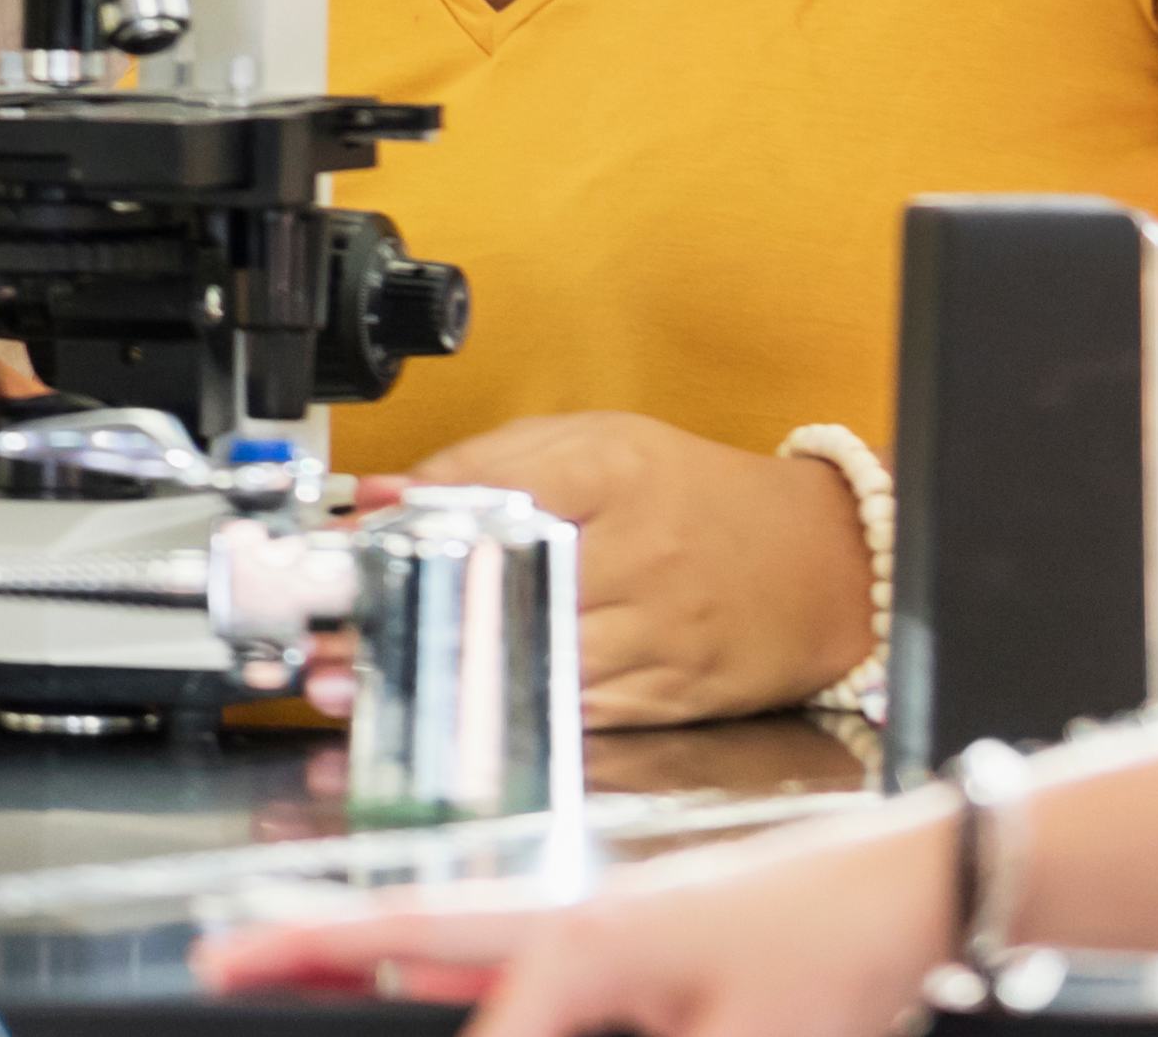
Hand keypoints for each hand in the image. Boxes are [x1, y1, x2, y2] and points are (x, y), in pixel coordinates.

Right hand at [188, 806, 955, 1036]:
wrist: (910, 893)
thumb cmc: (835, 955)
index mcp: (586, 937)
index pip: (487, 1026)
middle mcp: (570, 915)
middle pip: (409, 936)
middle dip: (307, 948)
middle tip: (222, 960)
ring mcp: (588, 921)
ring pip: (442, 940)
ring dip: (357, 950)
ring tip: (276, 959)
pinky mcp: (616, 941)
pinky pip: (494, 956)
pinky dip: (428, 966)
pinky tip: (404, 983)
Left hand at [394, 410, 872, 727]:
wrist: (823, 566)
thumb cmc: (701, 499)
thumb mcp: (603, 443)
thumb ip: (492, 459)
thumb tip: (387, 491)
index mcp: (617, 473)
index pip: (498, 487)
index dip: (412, 520)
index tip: (347, 544)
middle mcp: (638, 553)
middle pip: (504, 584)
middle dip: (409, 613)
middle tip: (334, 634)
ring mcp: (655, 633)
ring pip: (530, 658)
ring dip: (439, 676)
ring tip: (359, 683)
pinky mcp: (665, 697)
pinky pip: (571, 709)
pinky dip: (506, 711)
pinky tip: (450, 714)